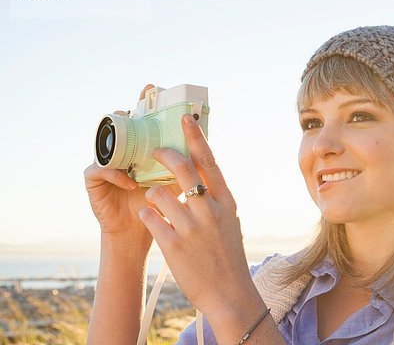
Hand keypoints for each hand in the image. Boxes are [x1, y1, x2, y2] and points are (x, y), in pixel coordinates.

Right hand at [84, 84, 179, 245]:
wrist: (141, 233)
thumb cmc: (162, 205)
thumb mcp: (176, 179)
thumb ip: (186, 161)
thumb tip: (207, 140)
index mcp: (142, 148)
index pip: (142, 120)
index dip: (145, 103)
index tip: (151, 87)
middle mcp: (122, 151)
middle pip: (121, 125)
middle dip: (127, 114)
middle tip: (134, 106)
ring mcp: (106, 163)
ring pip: (107, 143)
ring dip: (118, 141)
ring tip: (130, 140)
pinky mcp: (94, 180)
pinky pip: (100, 170)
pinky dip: (117, 175)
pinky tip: (132, 183)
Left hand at [139, 113, 259, 316]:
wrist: (229, 292)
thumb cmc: (228, 256)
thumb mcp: (230, 221)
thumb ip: (216, 199)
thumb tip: (202, 175)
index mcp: (226, 202)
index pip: (209, 161)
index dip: (196, 137)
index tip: (186, 118)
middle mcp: (210, 210)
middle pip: (182, 168)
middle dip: (164, 155)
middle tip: (155, 152)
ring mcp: (191, 227)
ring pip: (158, 193)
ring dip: (152, 194)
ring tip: (156, 204)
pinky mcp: (173, 245)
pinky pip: (150, 218)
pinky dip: (148, 215)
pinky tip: (154, 221)